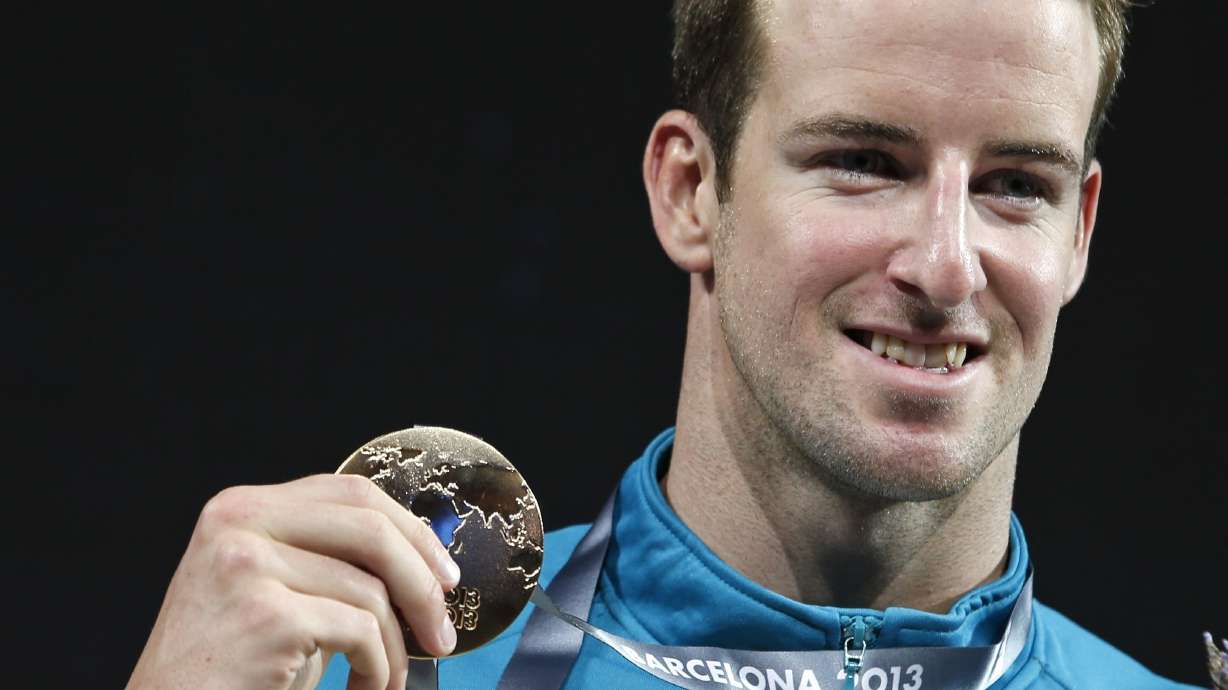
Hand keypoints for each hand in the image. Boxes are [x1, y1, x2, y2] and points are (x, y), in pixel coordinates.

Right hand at [125, 474, 460, 689]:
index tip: (443, 571)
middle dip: (422, 583)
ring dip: (396, 647)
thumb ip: (326, 561)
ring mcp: (249, 565)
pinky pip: (360, 631)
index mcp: (242, 507)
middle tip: (442, 630)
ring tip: (388, 678)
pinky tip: (365, 688)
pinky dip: (378, 669)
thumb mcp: (275, 593)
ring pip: (371, 590)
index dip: (410, 530)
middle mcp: (239, 523)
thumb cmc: (227, 668)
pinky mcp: (266, 614)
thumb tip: (420, 556)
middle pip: (370, 529)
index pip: (352, 492)